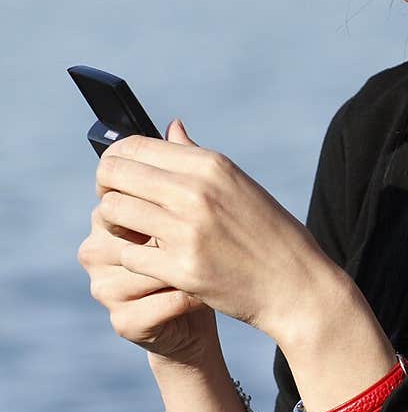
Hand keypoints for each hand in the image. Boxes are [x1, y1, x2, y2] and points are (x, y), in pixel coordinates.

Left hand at [93, 120, 345, 342]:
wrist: (296, 284)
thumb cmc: (267, 233)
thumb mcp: (237, 184)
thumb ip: (196, 157)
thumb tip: (171, 127)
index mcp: (210, 164)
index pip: (133, 146)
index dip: (114, 161)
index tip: (116, 178)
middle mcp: (196, 191)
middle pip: (114, 174)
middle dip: (106, 190)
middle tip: (119, 208)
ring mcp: (188, 231)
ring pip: (114, 213)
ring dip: (117, 226)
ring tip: (134, 235)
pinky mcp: (182, 269)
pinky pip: (130, 255)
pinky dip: (135, 259)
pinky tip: (152, 262)